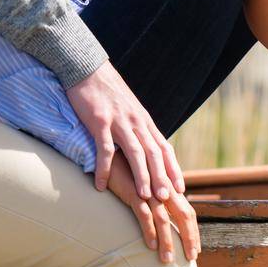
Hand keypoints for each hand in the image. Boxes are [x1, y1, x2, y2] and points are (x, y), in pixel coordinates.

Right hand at [66, 59, 185, 197]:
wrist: (87, 68)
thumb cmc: (107, 92)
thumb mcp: (130, 109)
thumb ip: (138, 128)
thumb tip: (147, 148)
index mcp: (144, 120)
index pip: (164, 148)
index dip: (173, 168)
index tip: (180, 189)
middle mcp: (136, 122)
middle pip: (153, 153)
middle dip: (161, 177)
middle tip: (166, 199)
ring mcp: (118, 121)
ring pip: (134, 152)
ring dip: (140, 175)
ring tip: (143, 196)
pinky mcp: (99, 121)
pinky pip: (103, 148)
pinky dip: (103, 168)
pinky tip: (100, 184)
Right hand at [106, 151, 200, 264]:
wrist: (110, 154)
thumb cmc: (128, 170)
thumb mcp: (147, 184)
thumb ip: (158, 197)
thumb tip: (166, 217)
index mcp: (169, 188)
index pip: (188, 211)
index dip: (193, 231)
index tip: (195, 249)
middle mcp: (163, 189)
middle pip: (184, 215)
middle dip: (189, 237)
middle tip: (191, 258)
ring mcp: (149, 190)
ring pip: (164, 219)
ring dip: (167, 241)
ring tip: (167, 259)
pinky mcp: (133, 192)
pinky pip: (144, 214)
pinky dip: (148, 231)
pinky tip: (150, 246)